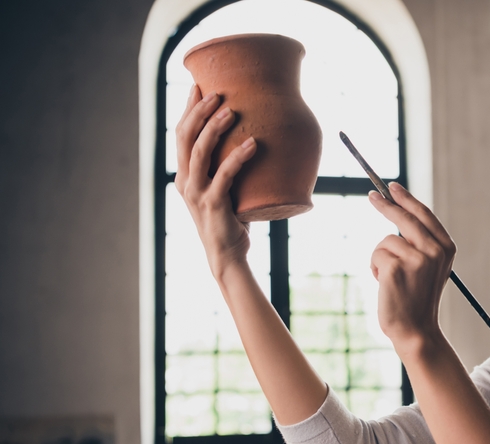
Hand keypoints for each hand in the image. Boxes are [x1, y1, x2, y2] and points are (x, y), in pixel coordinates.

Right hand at [175, 85, 257, 279]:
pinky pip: (225, 174)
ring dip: (214, 128)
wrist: (228, 256)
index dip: (188, 109)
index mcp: (184, 176)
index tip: (199, 86)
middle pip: (185, 137)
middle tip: (217, 92)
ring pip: (199, 151)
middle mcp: (185, 182)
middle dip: (198, 111)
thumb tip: (252, 141)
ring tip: (231, 110)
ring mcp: (197, 193)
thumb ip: (227, 170)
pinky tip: (252, 144)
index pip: (181, 135)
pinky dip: (238, 157)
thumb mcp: (224, 191)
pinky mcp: (213, 204)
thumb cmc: (231, 221)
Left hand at [368, 182, 456, 356]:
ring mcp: (417, 258)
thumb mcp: (428, 267)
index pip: (424, 215)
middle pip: (405, 217)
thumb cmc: (417, 299)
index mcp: (446, 248)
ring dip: (381, 257)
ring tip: (389, 279)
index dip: (407, 199)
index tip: (392, 187)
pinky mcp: (397, 267)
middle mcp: (435, 250)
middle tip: (372, 196)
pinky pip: (377, 254)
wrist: (416, 330)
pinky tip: (384, 284)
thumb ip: (421, 244)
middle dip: (386, 204)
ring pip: (387, 240)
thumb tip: (399, 215)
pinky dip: (375, 268)